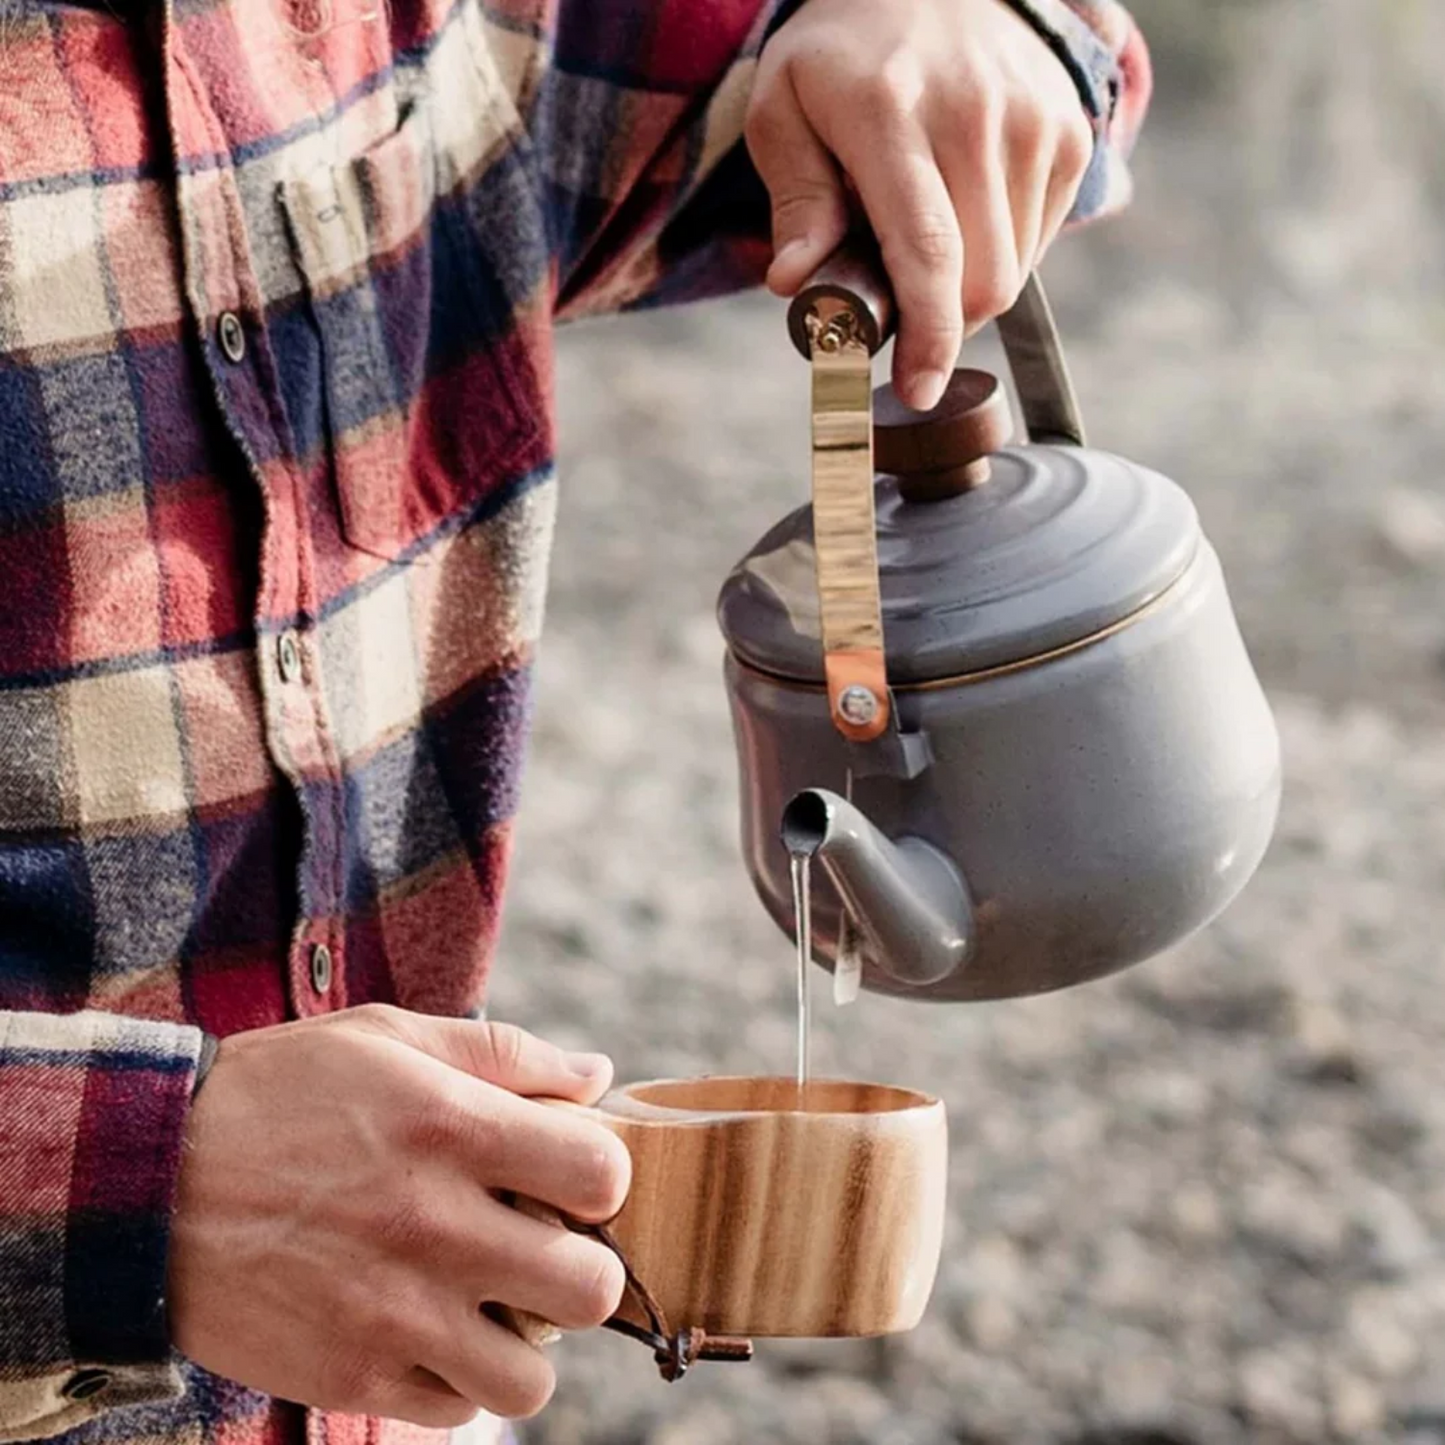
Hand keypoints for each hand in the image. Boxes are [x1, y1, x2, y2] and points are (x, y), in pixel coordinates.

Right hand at [167, 1007, 629, 1423]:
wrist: (147, 1183)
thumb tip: (598, 1076)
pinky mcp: (350, 1376)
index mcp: (452, 1128)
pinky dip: (458, 1381)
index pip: (602, 1173)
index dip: (601, 1177)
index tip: (569, 1176)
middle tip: (542, 1249)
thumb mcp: (387, 1037)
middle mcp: (433, 1225)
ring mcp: (392, 1311)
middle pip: (589, 1287)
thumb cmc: (281, 1094)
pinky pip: (456, 1412)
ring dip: (526, 1343)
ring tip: (493, 1305)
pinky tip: (432, 1332)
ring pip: (531, 1378)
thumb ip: (504, 1053)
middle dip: (582, 1268)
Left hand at [747, 0, 1093, 409]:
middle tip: (893, 300)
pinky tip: (963, 214)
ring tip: (924, 238)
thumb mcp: (784, 109)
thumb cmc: (843, 55)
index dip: (929, 337)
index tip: (918, 390)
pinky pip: (1039, 241)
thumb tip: (796, 286)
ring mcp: (1034, 121)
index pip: (927, 250)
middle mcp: (975, 115)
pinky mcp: (1070, 131)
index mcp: (890, 113)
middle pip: (981, 280)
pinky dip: (999, 255)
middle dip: (938, 324)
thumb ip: (795, 199)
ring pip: (1013, 270)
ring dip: (966, 290)